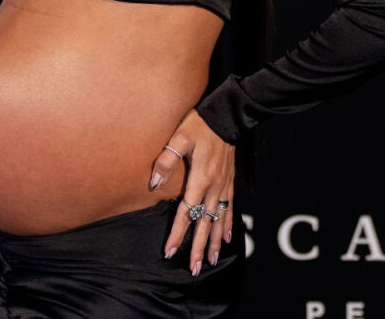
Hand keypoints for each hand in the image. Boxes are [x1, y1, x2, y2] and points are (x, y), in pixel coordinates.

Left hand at [149, 109, 234, 276]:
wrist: (227, 116)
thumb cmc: (200, 125)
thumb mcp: (179, 137)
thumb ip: (166, 160)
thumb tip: (154, 184)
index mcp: (200, 178)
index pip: (186, 212)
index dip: (177, 233)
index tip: (170, 251)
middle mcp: (213, 186)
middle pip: (205, 223)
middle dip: (198, 247)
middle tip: (194, 268)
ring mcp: (223, 185)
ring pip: (219, 220)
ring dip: (214, 241)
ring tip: (210, 260)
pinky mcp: (228, 182)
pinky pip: (229, 208)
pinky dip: (228, 225)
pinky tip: (226, 238)